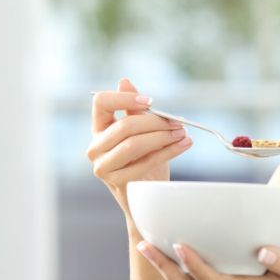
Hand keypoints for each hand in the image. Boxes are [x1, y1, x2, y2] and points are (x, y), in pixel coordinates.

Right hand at [86, 78, 192, 209]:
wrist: (146, 198)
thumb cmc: (144, 160)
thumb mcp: (141, 132)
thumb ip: (134, 110)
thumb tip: (124, 81)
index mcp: (98, 129)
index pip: (100, 103)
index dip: (125, 98)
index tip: (150, 101)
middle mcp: (95, 148)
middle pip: (124, 126)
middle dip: (155, 121)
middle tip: (177, 121)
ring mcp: (104, 167)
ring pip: (134, 144)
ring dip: (163, 136)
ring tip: (182, 133)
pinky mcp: (118, 182)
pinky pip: (146, 162)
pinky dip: (169, 151)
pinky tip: (184, 144)